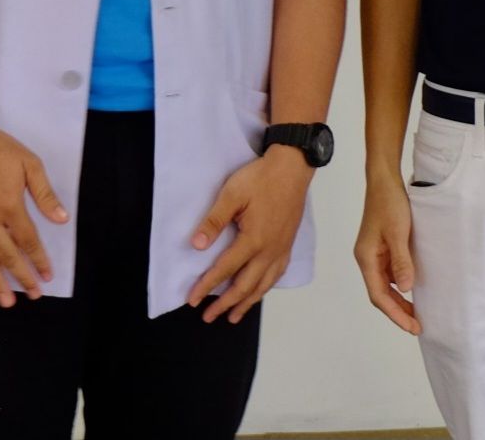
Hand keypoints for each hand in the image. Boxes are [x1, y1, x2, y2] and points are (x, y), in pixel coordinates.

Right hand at [0, 119, 66, 307]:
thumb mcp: (30, 164)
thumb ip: (45, 194)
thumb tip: (62, 220)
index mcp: (10, 206)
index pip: (28, 241)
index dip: (39, 260)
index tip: (47, 277)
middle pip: (8, 255)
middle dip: (22, 277)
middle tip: (32, 296)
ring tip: (6, 301)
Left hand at [186, 146, 312, 323]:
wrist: (293, 168)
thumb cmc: (261, 178)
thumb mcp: (232, 194)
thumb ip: (214, 221)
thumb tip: (196, 245)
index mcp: (253, 240)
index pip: (225, 270)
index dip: (206, 286)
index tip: (191, 300)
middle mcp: (269, 251)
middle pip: (245, 286)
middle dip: (225, 304)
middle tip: (208, 317)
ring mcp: (281, 249)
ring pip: (263, 285)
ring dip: (246, 303)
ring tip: (233, 316)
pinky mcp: (288, 244)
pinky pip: (276, 275)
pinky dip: (265, 288)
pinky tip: (260, 290)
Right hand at [354, 172, 419, 333]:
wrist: (384, 180)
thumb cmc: (390, 204)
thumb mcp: (399, 233)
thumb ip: (401, 261)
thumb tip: (405, 290)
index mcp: (366, 258)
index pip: (378, 295)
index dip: (395, 314)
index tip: (413, 326)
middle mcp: (367, 259)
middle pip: (380, 293)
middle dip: (397, 311)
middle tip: (418, 325)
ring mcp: (373, 253)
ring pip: (384, 285)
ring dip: (399, 300)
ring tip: (417, 313)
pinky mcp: (381, 247)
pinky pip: (389, 273)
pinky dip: (400, 285)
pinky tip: (412, 288)